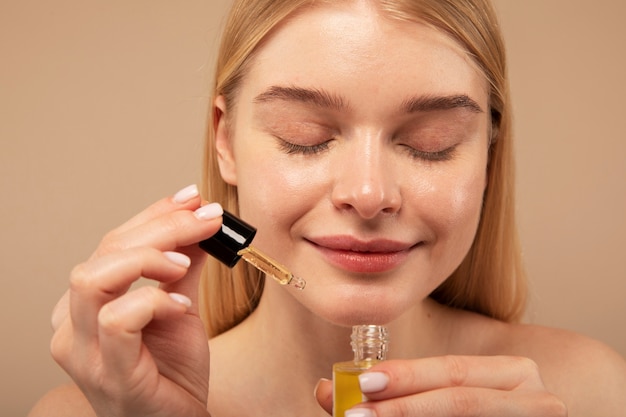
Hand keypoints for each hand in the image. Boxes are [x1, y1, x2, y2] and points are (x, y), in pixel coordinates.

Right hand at [50, 185, 221, 416]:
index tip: (193, 198)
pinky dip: (154, 302)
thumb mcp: (180, 308)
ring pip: (94, 277)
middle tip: (207, 219)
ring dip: (148, 259)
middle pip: (104, 251)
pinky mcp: (107, 373)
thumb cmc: (172, 372)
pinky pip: (118, 320)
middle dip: (162, 226)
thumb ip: (184, 267)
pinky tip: (182, 307)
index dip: (153, 214)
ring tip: (185, 265)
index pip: (112, 242)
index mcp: (87, 304)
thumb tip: (199, 221)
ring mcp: (83, 351)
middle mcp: (73, 324)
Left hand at [316, 355, 567, 415]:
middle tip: (356, 414)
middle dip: (405, 408)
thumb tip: (324, 389)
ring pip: (468, 416)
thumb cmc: (478, 414)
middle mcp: (536, 397)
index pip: (453, 370)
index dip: (407, 375)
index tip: (360, 384)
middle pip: (462, 398)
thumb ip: (390, 396)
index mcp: (513, 374)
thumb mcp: (436, 401)